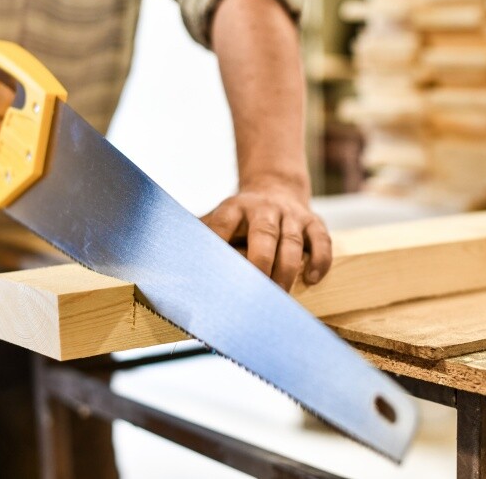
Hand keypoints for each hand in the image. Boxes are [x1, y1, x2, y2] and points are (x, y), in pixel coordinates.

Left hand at [202, 182, 331, 291]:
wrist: (276, 189)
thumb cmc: (239, 219)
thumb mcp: (218, 221)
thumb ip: (200, 241)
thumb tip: (163, 269)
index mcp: (234, 208)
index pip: (223, 223)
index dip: (218, 243)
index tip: (213, 272)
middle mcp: (264, 209)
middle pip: (264, 234)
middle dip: (260, 264)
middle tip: (256, 293)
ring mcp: (291, 215)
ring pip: (292, 242)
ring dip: (287, 272)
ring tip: (281, 297)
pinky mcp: (313, 221)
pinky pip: (322, 241)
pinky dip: (319, 261)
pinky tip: (311, 279)